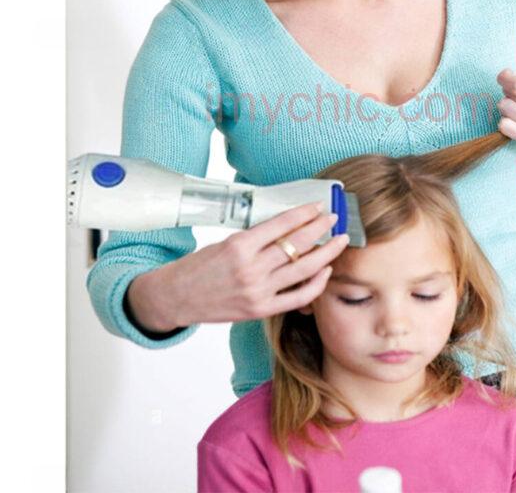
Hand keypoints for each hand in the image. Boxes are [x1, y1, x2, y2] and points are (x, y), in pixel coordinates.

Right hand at [127, 202, 349, 330]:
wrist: (176, 297)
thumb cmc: (199, 266)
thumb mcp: (225, 242)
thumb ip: (256, 238)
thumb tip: (289, 226)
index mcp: (240, 246)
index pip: (282, 225)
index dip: (304, 213)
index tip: (318, 205)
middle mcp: (251, 269)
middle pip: (297, 245)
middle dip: (321, 229)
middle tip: (335, 218)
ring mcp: (257, 292)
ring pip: (303, 270)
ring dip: (326, 254)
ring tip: (339, 242)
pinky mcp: (260, 310)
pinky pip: (297, 298)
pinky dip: (315, 284)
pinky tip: (324, 271)